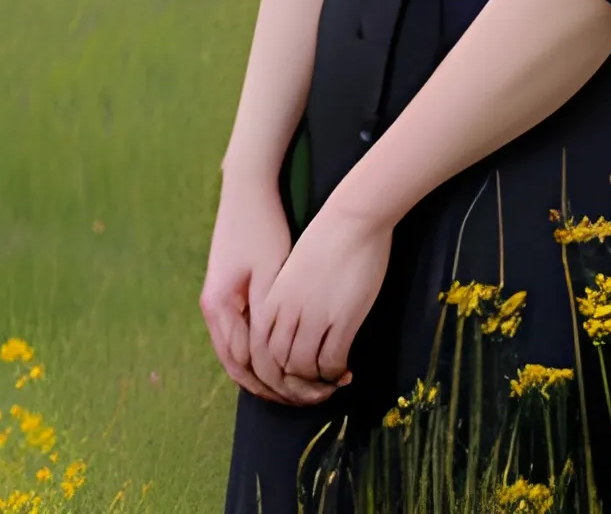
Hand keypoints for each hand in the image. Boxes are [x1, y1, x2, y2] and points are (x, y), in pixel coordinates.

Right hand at [200, 169, 324, 405]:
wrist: (246, 189)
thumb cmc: (262, 227)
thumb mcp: (270, 272)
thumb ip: (268, 316)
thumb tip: (275, 359)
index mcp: (219, 307)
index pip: (246, 364)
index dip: (278, 383)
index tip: (310, 392)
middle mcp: (212, 310)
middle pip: (238, 367)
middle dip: (272, 388)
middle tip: (308, 397)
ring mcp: (216, 303)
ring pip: (237, 356)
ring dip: (266, 374)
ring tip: (300, 385)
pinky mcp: (227, 294)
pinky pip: (240, 338)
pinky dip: (260, 355)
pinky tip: (285, 358)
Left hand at [248, 195, 389, 400]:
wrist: (352, 218)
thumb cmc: (324, 239)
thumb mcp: (291, 272)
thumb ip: (285, 302)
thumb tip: (288, 333)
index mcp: (270, 299)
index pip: (258, 352)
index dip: (269, 376)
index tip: (287, 382)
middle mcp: (286, 311)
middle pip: (277, 367)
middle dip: (291, 388)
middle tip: (309, 392)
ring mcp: (312, 315)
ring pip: (303, 369)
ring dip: (314, 386)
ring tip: (328, 386)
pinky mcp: (341, 318)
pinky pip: (332, 361)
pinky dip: (336, 375)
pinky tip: (345, 373)